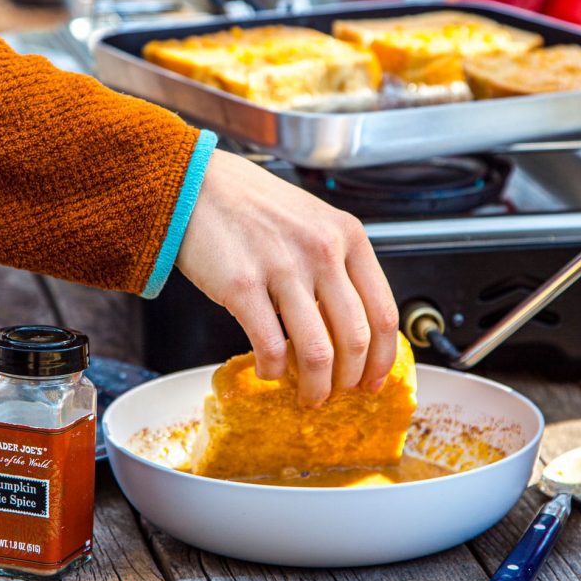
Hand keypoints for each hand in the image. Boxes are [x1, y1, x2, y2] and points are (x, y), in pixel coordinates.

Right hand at [176, 150, 398, 405]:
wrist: (196, 185)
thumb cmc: (252, 206)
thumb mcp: (313, 222)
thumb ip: (338, 266)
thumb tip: (351, 329)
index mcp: (347, 236)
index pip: (383, 311)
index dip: (383, 357)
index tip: (375, 378)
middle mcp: (322, 250)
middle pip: (355, 338)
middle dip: (349, 379)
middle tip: (338, 392)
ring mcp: (283, 267)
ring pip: (318, 352)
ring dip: (316, 386)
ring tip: (308, 394)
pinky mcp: (243, 285)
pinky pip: (270, 347)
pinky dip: (274, 370)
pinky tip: (269, 370)